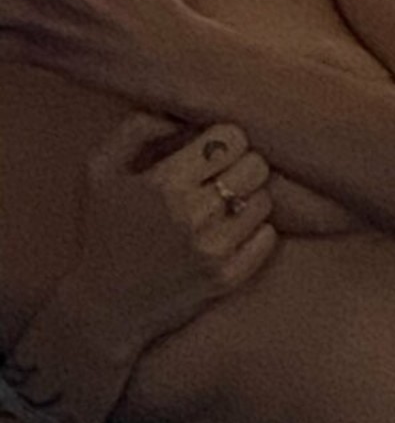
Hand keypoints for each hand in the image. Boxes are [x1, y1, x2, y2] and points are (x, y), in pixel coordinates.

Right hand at [66, 111, 277, 355]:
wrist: (102, 309)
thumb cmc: (102, 232)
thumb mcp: (100, 170)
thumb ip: (137, 128)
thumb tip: (181, 113)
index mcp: (164, 184)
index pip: (231, 138)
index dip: (225, 139)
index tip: (212, 152)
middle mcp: (193, 216)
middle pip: (256, 166)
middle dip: (242, 165)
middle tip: (223, 177)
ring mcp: (213, 250)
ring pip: (264, 201)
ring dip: (248, 199)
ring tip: (224, 206)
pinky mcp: (227, 279)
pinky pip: (268, 238)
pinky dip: (256, 231)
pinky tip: (231, 232)